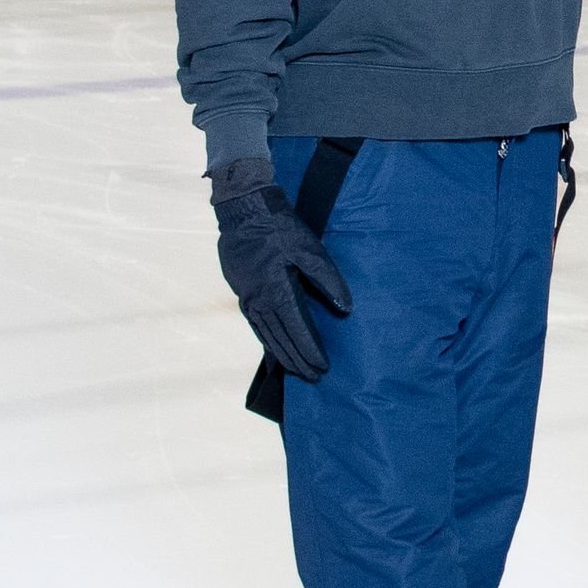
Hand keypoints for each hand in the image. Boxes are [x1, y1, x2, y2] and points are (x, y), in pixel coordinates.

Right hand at [211, 157, 353, 378]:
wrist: (243, 210)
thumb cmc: (279, 227)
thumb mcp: (310, 249)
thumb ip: (328, 280)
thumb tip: (346, 308)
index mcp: (278, 290)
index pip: (298, 330)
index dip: (311, 350)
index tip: (324, 367)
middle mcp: (260, 301)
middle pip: (282, 339)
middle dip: (299, 360)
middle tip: (314, 377)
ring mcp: (247, 299)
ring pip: (267, 336)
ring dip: (283, 355)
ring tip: (298, 371)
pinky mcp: (242, 294)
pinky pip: (256, 325)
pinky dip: (267, 341)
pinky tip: (275, 348)